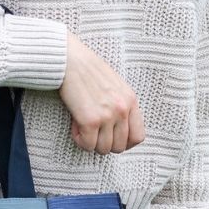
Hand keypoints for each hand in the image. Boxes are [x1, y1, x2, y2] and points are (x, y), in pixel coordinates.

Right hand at [58, 32, 145, 153]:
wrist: (69, 59)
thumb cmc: (88, 71)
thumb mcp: (115, 85)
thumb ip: (121, 104)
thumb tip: (119, 130)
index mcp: (131, 100)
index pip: (138, 136)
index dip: (124, 143)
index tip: (112, 138)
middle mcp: (122, 109)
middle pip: (120, 147)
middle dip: (105, 144)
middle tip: (93, 132)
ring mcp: (107, 116)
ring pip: (103, 149)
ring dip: (91, 142)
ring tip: (83, 126)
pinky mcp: (90, 120)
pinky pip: (87, 145)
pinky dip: (79, 139)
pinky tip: (75, 125)